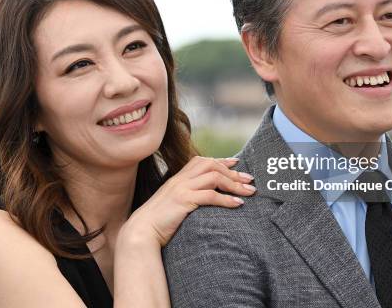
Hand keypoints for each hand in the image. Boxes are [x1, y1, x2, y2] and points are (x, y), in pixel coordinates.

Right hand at [119, 156, 255, 248]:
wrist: (141, 231)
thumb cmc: (158, 222)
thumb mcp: (173, 204)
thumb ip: (187, 196)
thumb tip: (205, 198)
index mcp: (178, 178)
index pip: (203, 161)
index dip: (222, 160)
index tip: (237, 162)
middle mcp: (180, 179)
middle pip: (212, 165)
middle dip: (234, 172)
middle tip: (250, 181)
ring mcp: (181, 188)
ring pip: (214, 177)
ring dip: (235, 184)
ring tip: (249, 192)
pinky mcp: (183, 200)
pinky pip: (210, 195)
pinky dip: (226, 199)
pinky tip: (237, 204)